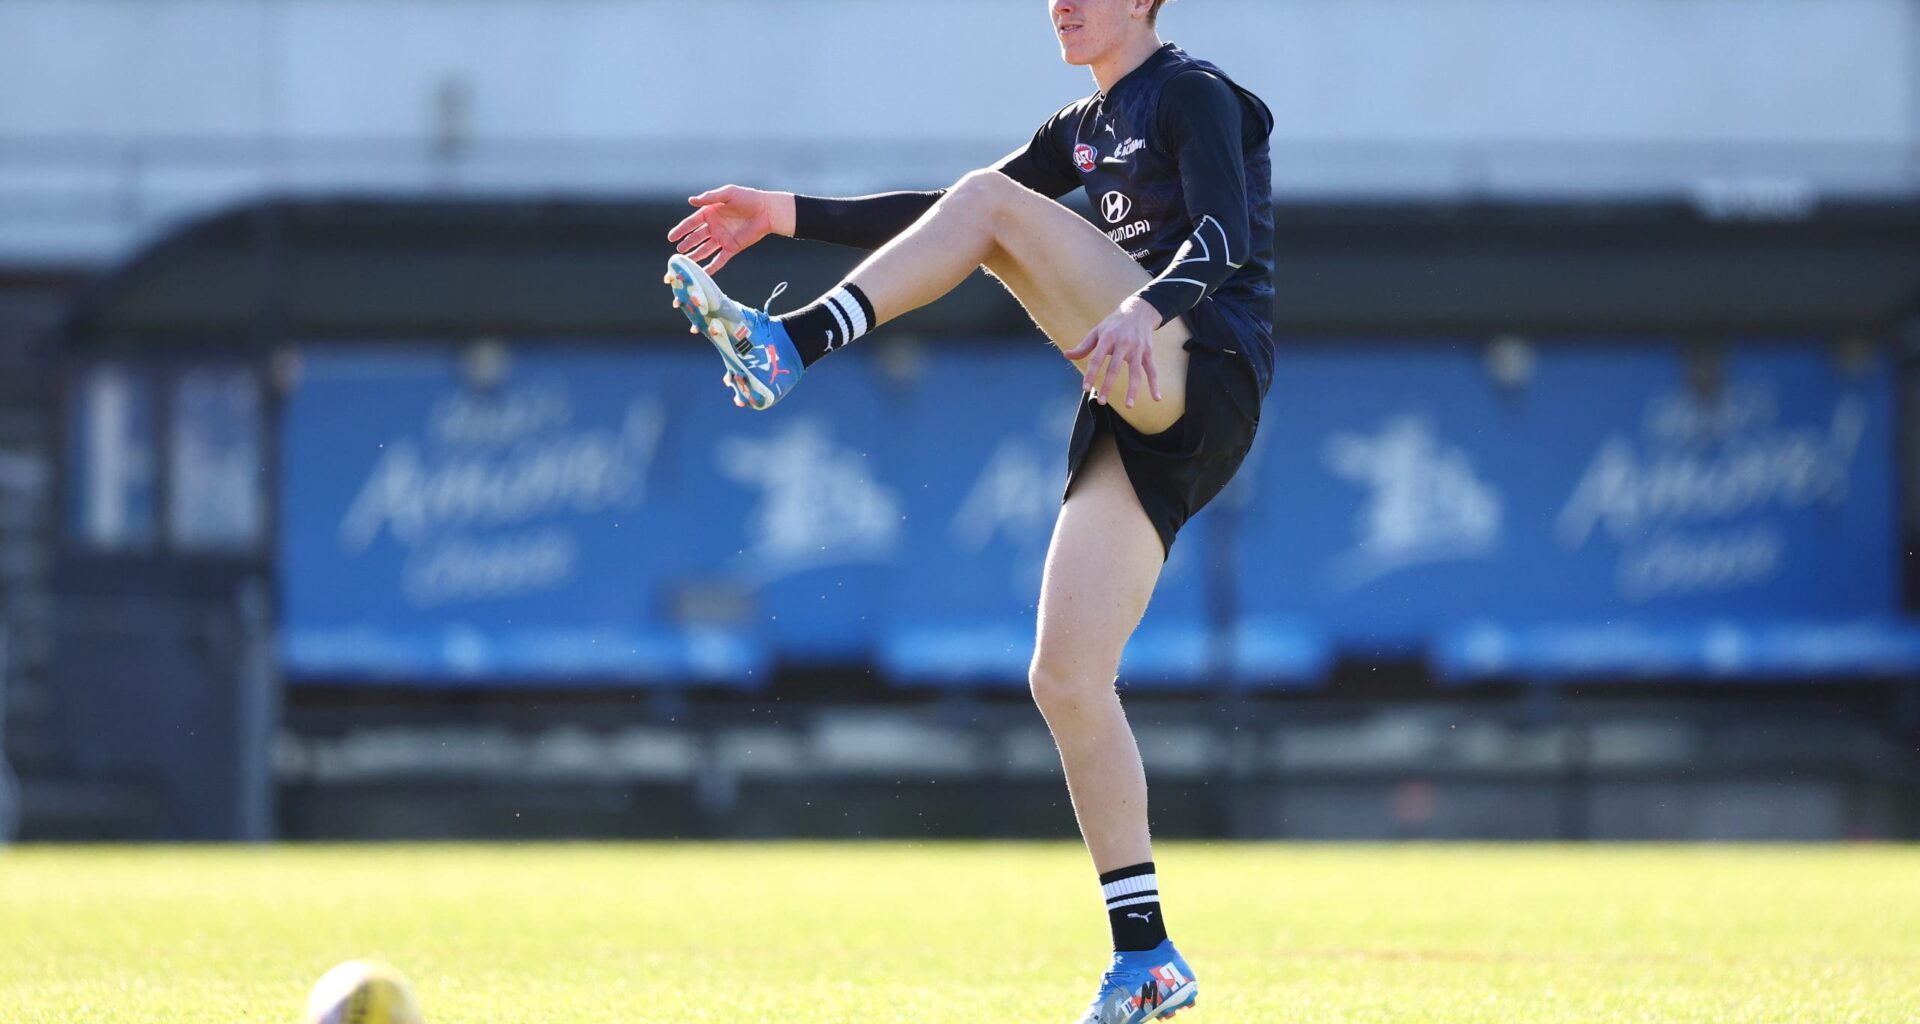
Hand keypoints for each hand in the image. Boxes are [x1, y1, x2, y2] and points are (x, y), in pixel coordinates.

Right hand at [666, 185, 795, 274]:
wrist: (767, 211)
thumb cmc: (748, 198)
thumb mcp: (728, 194)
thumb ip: (709, 197)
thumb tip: (690, 200)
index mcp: (710, 213)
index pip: (692, 223)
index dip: (681, 230)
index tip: (671, 237)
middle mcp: (714, 227)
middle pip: (696, 237)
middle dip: (687, 244)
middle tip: (679, 251)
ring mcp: (722, 238)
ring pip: (705, 250)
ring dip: (695, 256)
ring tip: (685, 262)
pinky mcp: (732, 248)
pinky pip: (719, 259)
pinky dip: (711, 267)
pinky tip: (703, 273)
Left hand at [1062, 296, 1163, 407]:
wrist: (1139, 311)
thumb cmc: (1114, 324)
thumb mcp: (1097, 331)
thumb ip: (1083, 346)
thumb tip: (1066, 355)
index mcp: (1108, 338)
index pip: (1096, 359)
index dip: (1091, 374)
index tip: (1086, 388)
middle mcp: (1123, 344)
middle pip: (1114, 368)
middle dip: (1108, 385)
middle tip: (1101, 402)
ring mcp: (1137, 349)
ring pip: (1135, 372)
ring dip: (1132, 390)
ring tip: (1128, 406)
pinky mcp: (1148, 352)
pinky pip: (1152, 370)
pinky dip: (1155, 384)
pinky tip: (1156, 398)